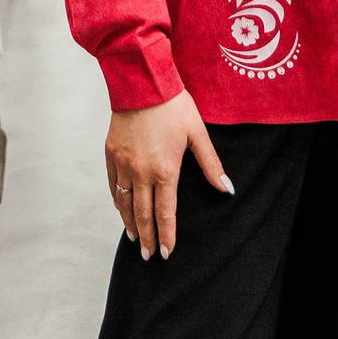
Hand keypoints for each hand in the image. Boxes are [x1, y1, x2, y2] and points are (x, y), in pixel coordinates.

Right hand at [103, 90, 229, 259]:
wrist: (142, 82)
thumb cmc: (173, 105)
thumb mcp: (198, 133)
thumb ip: (210, 165)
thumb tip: (226, 188)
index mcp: (165, 170)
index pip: (165, 212)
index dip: (167, 235)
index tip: (167, 252)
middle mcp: (141, 172)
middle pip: (143, 214)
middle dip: (147, 238)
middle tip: (149, 257)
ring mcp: (123, 163)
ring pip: (125, 203)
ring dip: (130, 224)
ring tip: (135, 239)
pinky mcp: (111, 153)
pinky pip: (113, 185)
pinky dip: (117, 201)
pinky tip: (121, 209)